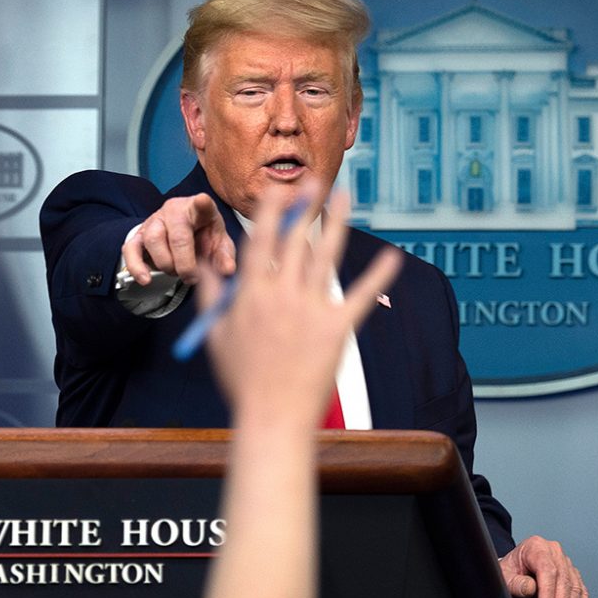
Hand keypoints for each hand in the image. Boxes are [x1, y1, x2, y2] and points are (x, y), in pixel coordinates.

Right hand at [123, 193, 235, 285]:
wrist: (183, 237)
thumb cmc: (203, 237)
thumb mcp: (219, 246)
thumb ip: (224, 257)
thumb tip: (226, 270)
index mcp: (198, 209)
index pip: (202, 204)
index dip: (202, 203)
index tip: (202, 201)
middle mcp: (174, 210)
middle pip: (176, 234)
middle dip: (185, 263)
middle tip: (192, 277)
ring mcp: (154, 221)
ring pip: (153, 239)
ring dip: (165, 263)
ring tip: (176, 273)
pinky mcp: (138, 235)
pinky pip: (131, 249)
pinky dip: (136, 266)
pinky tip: (145, 280)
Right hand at [197, 183, 400, 427]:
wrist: (272, 416)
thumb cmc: (241, 378)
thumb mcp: (215, 334)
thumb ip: (210, 296)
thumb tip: (204, 265)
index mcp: (250, 294)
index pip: (260, 240)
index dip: (270, 210)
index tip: (277, 190)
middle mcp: (282, 294)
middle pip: (294, 239)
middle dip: (303, 205)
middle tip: (312, 181)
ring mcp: (311, 309)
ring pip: (325, 255)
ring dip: (336, 221)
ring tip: (344, 197)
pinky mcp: (338, 327)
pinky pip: (360, 294)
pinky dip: (378, 275)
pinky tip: (394, 256)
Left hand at [500, 535, 587, 597]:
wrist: (514, 575)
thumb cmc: (509, 573)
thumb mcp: (504, 577)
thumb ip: (515, 582)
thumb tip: (530, 588)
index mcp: (535, 546)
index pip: (546, 568)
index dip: (548, 590)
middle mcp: (553, 551)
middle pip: (562, 579)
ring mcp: (565, 563)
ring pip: (574, 587)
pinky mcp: (573, 575)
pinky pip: (581, 592)